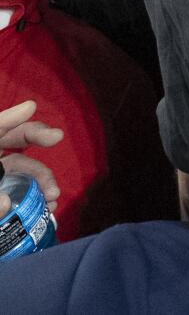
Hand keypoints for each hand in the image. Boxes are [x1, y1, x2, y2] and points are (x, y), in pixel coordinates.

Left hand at [0, 100, 62, 217]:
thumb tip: (6, 203)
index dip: (10, 118)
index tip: (31, 107)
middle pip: (13, 140)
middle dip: (37, 136)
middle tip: (57, 138)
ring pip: (22, 169)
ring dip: (42, 178)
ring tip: (53, 195)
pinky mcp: (3, 199)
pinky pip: (22, 193)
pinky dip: (38, 197)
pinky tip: (47, 207)